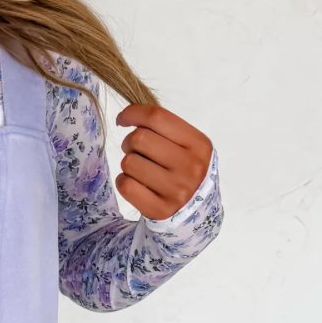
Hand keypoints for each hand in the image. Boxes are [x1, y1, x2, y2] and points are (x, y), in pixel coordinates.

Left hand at [115, 105, 212, 221]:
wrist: (195, 209)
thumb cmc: (184, 167)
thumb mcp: (187, 144)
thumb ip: (163, 127)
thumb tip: (127, 116)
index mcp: (199, 144)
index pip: (157, 117)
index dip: (133, 113)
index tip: (123, 118)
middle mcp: (191, 167)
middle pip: (140, 138)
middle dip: (129, 141)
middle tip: (135, 150)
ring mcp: (176, 190)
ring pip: (129, 162)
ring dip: (128, 163)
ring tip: (140, 169)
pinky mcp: (160, 209)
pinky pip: (126, 185)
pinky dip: (124, 181)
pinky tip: (136, 184)